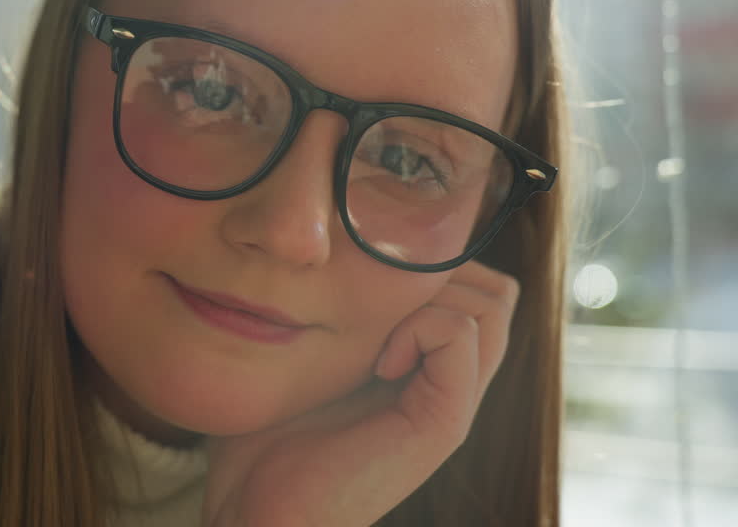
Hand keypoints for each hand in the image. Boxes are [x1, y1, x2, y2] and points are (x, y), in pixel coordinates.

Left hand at [201, 260, 518, 526]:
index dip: (433, 260)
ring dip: (430, 292)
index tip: (368, 281)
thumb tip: (330, 247)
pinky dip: (420, 326)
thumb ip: (332, 307)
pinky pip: (462, 335)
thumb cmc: (263, 429)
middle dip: (439, 268)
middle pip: (495, 289)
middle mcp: (450, 382)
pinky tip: (376, 362)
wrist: (252, 505)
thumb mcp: (303, 351)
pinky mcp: (442, 423)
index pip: (476, 281)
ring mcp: (452, 404)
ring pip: (491, 303)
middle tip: (377, 295)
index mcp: (424, 363)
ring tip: (376, 328)